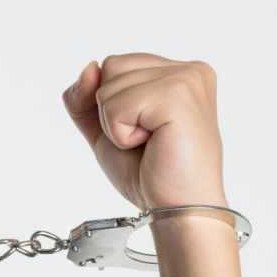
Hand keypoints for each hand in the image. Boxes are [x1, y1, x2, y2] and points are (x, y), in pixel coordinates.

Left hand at [62, 53, 226, 210]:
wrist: (179, 212)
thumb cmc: (153, 175)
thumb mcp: (106, 129)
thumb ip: (87, 96)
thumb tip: (89, 68)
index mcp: (180, 73)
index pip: (115, 65)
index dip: (112, 105)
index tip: (147, 134)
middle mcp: (190, 70)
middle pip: (111, 66)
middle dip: (112, 111)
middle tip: (148, 141)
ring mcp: (187, 79)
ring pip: (109, 84)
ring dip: (116, 125)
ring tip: (151, 143)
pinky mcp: (178, 94)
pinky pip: (115, 105)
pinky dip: (121, 134)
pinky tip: (152, 145)